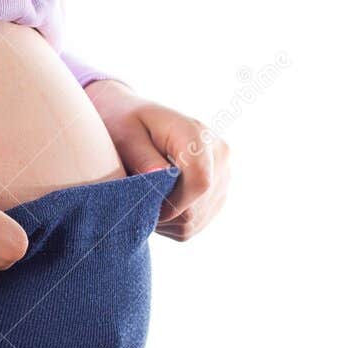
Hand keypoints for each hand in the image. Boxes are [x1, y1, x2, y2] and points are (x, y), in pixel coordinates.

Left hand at [85, 80, 230, 240]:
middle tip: (134, 200)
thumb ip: (142, 156)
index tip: (142, 204)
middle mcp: (219, 155)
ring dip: (163, 221)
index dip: (170, 204)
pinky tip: (155, 203)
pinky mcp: (217, 194)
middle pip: (195, 208)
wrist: (136, 121)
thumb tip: (160, 175)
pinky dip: (169, 223)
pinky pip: (194, 226)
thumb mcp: (124, 135)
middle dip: (161, 213)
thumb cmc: (125, 124)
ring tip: (143, 199)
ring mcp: (222, 176)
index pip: (200, 181)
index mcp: (197, 134)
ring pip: (194, 221)